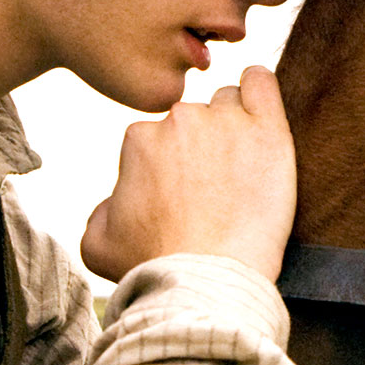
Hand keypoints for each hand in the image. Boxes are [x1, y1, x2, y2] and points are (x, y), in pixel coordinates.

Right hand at [81, 66, 296, 281]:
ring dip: (235, 124)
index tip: (189, 194)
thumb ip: (101, 210)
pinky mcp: (266, 129)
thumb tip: (116, 198)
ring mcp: (225, 121)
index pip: (160, 135)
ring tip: (245, 166)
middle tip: (219, 187)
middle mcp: (179, 120)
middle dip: (205, 145)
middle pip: (196, 117)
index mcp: (140, 139)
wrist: (205, 280)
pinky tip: (262, 110)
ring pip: (230, 103)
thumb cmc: (153, 267)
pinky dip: (261, 90)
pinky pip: (262, 84)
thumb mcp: (98, 243)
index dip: (173, 165)